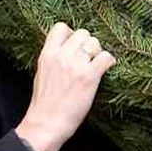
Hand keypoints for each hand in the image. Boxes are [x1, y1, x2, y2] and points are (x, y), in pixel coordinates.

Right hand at [16, 24, 112, 150]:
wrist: (46, 123)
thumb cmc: (44, 104)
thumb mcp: (42, 74)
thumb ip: (53, 59)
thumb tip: (65, 51)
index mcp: (47, 54)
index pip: (61, 27)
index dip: (71, 34)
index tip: (75, 46)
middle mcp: (61, 56)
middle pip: (82, 33)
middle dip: (88, 44)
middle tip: (88, 58)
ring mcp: (76, 65)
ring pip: (95, 43)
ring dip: (98, 53)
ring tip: (96, 66)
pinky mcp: (89, 77)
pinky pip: (106, 57)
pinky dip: (109, 62)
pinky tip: (106, 70)